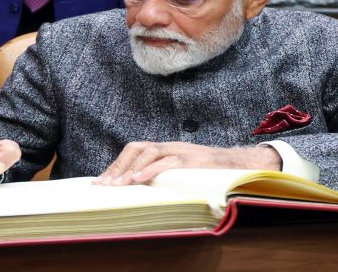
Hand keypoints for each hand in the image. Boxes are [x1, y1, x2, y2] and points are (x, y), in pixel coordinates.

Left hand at [94, 142, 280, 185]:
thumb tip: (140, 192)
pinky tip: (138, 180)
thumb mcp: (180, 171)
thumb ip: (162, 175)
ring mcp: (180, 151)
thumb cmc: (206, 172)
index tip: (101, 181)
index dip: (117, 164)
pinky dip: (151, 170)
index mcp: (164, 149)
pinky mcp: (191, 160)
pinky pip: (168, 162)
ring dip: (130, 168)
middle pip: (136, 148)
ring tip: (118, 184)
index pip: (133, 151)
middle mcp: (169, 146)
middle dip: (118, 166)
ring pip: (148, 152)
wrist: (237, 164)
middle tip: (104, 185)